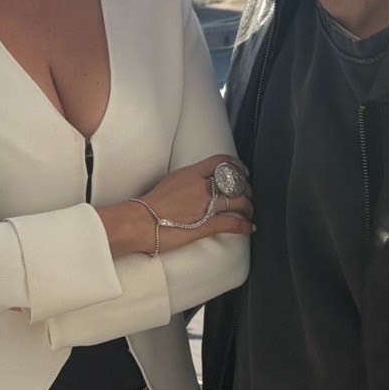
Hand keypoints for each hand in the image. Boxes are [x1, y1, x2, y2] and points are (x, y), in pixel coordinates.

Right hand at [131, 154, 253, 255]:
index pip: (221, 162)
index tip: (243, 172)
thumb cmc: (148, 205)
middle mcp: (201, 186)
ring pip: (239, 202)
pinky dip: (244, 225)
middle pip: (234, 182)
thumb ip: (187, 181)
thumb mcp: (169, 182)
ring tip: (248, 212)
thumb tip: (196, 185)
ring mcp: (205, 206)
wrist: (139, 221)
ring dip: (248, 207)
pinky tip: (249, 227)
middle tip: (247, 195)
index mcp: (190, 173)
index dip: (237, 166)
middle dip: (246, 190)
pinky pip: (233, 223)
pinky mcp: (206, 225)